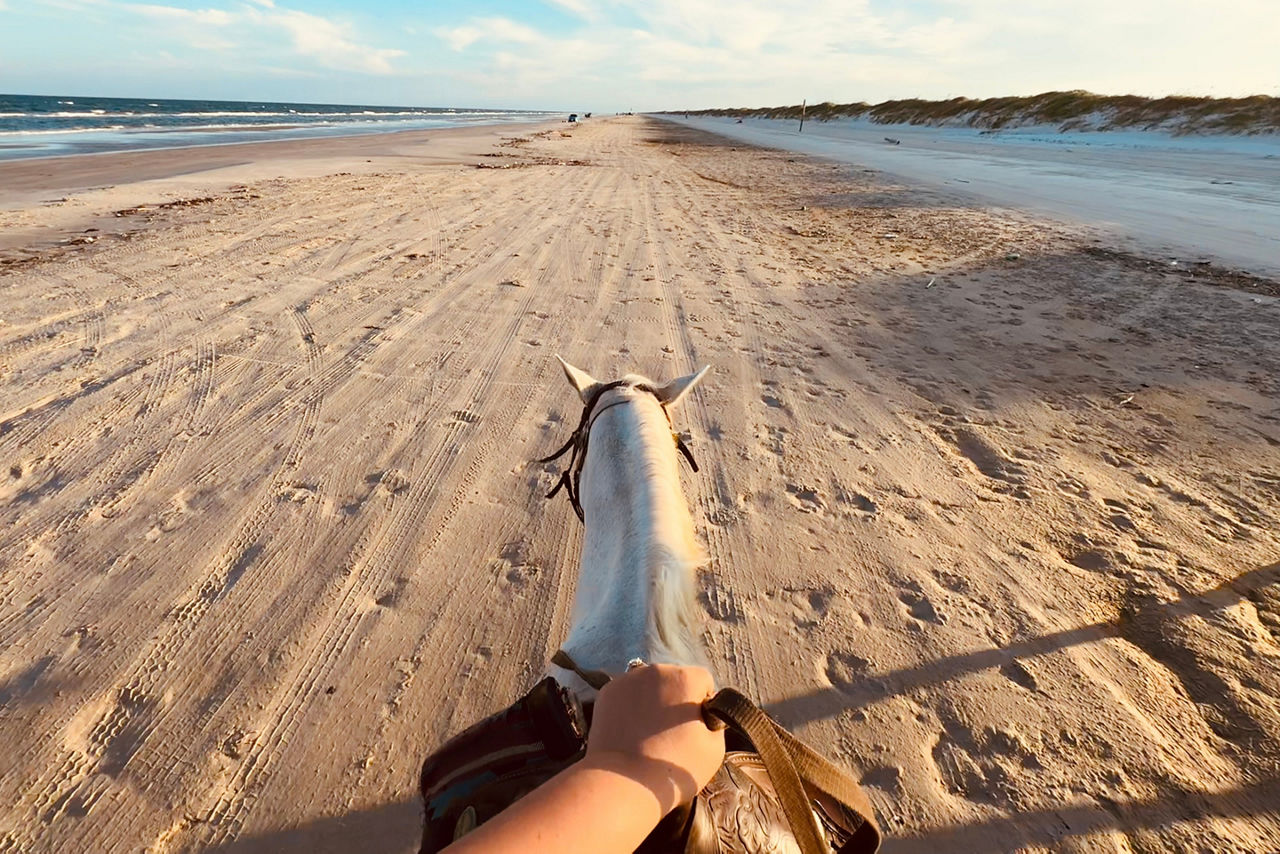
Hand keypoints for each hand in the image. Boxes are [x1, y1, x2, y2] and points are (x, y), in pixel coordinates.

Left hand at [582, 663, 724, 814]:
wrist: (622, 784)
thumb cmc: (673, 768)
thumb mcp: (714, 749)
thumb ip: (715, 721)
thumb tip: (703, 714)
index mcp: (685, 678)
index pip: (703, 681)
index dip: (703, 704)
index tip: (696, 727)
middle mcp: (655, 670)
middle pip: (674, 679)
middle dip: (676, 698)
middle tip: (672, 732)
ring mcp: (626, 680)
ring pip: (648, 685)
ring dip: (653, 700)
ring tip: (648, 734)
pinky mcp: (606, 692)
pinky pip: (627, 695)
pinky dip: (630, 707)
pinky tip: (630, 732)